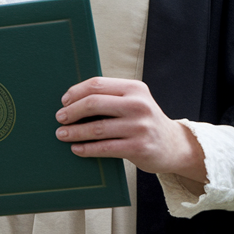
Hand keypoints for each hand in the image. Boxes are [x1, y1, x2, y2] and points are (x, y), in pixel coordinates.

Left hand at [55, 78, 205, 185]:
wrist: (174, 145)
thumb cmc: (145, 121)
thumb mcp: (134, 101)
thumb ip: (111, 97)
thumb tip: (72, 100)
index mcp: (134, 88)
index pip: (97, 84)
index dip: (76, 92)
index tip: (64, 101)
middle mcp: (138, 105)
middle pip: (94, 103)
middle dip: (72, 111)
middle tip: (60, 118)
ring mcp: (140, 127)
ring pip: (97, 128)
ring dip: (75, 132)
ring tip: (62, 134)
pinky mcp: (139, 147)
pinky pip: (105, 148)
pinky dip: (87, 148)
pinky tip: (76, 148)